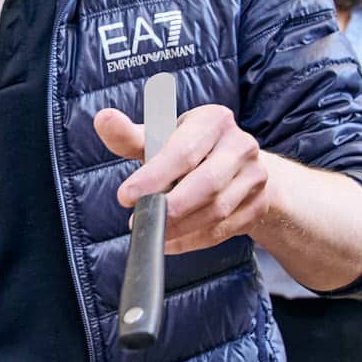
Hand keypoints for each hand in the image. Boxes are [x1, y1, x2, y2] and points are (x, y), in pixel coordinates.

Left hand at [94, 101, 268, 254]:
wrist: (236, 169)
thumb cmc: (187, 151)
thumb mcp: (160, 139)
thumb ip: (130, 136)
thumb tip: (103, 119)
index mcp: (215, 120)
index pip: (184, 151)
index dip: (154, 176)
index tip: (125, 197)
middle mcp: (241, 144)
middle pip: (207, 183)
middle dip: (171, 207)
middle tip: (140, 221)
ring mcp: (255, 176)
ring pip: (216, 210)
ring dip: (180, 228)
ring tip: (152, 233)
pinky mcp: (258, 205)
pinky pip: (224, 230)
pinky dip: (193, 240)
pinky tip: (170, 242)